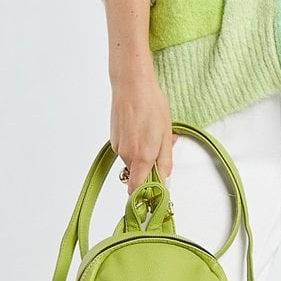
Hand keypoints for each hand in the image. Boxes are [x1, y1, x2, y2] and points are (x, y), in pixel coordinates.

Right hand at [109, 67, 176, 195]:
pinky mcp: (113, 139)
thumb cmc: (151, 105)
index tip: (155, 193)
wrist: (132, 84)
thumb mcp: (166, 133)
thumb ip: (165, 160)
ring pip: (132, 161)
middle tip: (162, 147)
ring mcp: (118, 147)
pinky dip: (135, 145)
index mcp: (142, 157)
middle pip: (137, 174)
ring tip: (152, 132)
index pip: (137, 190)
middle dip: (150, 167)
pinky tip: (141, 127)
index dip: (145, 195)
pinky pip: (126, 150)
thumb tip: (164, 178)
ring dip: (143, 154)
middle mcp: (127, 155)